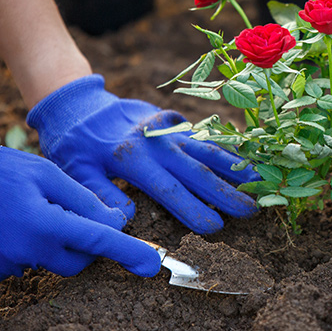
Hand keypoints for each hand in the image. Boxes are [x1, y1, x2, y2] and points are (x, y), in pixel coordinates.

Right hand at [0, 132, 160, 282]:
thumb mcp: (46, 174)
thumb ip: (83, 200)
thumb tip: (115, 221)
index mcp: (46, 224)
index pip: (99, 242)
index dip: (130, 252)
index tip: (153, 265)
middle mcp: (29, 252)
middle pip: (78, 262)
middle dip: (86, 245)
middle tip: (71, 215)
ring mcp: (9, 265)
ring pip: (51, 262)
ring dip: (53, 243)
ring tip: (30, 211)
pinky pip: (25, 265)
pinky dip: (28, 248)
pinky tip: (11, 224)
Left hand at [26, 75, 258, 232]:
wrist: (78, 102)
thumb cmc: (73, 143)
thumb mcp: (74, 171)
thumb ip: (99, 194)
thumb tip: (125, 220)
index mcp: (132, 158)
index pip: (169, 189)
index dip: (193, 209)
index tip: (215, 228)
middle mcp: (156, 142)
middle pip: (196, 171)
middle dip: (225, 193)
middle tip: (251, 211)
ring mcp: (167, 130)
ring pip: (205, 150)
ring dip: (232, 166)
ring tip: (257, 180)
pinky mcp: (172, 122)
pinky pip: (202, 136)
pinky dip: (223, 148)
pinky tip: (241, 157)